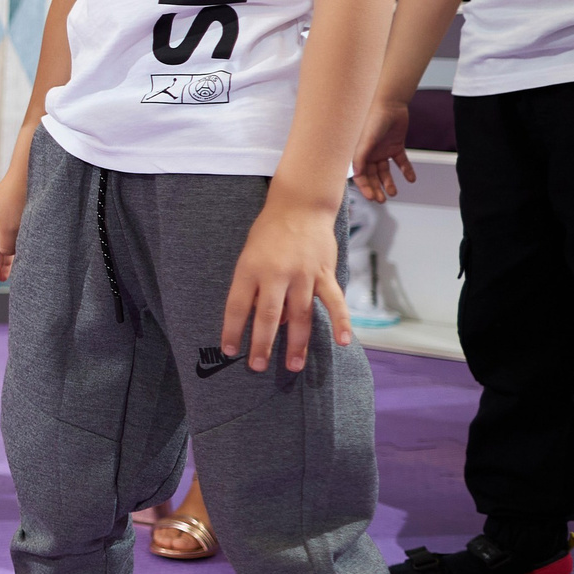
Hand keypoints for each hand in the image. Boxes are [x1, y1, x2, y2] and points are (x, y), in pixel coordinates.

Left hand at [220, 200, 347, 373]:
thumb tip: (269, 324)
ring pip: (299, 315)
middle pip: (267, 316)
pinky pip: (334, 302)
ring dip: (296, 343)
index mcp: (249, 269)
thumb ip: (256, 288)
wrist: (300, 206)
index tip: (229, 351)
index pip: (236, 306)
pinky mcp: (324, 273)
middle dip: (262, 344)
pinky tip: (343, 342)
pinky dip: (340, 322)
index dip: (231, 330)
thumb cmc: (269, 234)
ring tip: (293, 366)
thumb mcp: (250, 256)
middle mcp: (275, 274)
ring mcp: (302, 274)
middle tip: (257, 367)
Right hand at [351, 99, 415, 202]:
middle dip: (376, 188)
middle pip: (372, 176)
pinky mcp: (395, 146)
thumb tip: (356, 174)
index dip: (365, 187)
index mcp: (358, 153)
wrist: (390, 104)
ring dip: (389, 182)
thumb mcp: (365, 140)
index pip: (360, 175)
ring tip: (394, 193)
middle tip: (381, 200)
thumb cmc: (372, 119)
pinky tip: (411, 179)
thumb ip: (359, 157)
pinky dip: (406, 170)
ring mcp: (382, 150)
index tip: (371, 197)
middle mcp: (369, 153)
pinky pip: (401, 161)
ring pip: (385, 171)